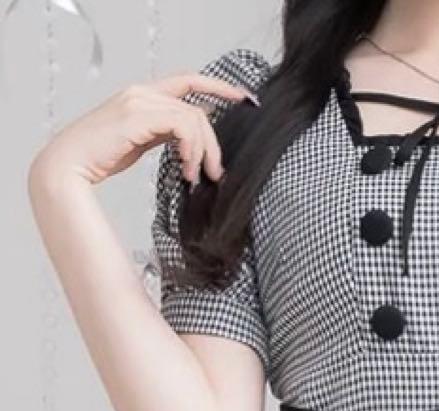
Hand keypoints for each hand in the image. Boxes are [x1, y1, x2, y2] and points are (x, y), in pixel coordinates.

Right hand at [27, 71, 257, 190]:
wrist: (69, 165)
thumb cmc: (102, 156)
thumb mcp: (142, 141)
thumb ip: (165, 131)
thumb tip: (194, 134)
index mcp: (143, 95)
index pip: (188, 81)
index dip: (218, 86)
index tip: (243, 97)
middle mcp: (142, 92)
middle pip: (198, 108)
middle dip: (213, 143)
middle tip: (215, 173)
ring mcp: (139, 101)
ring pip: (194, 118)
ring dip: (202, 152)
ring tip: (195, 176)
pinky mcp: (137, 116)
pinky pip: (182, 126)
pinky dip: (191, 149)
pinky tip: (185, 168)